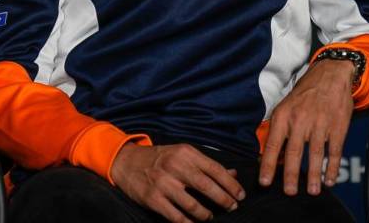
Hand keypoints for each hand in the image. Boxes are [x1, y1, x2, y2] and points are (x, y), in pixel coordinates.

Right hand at [110, 143, 245, 221]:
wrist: (127, 162)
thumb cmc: (159, 158)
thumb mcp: (182, 154)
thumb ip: (207, 164)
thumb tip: (233, 174)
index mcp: (185, 153)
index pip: (215, 169)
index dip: (231, 184)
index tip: (241, 195)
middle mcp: (175, 166)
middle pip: (207, 186)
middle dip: (224, 200)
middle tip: (232, 207)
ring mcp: (163, 183)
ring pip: (193, 205)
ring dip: (206, 215)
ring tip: (210, 217)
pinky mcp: (153, 199)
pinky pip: (176, 217)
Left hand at [258, 59, 354, 195]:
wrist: (330, 74)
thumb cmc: (305, 94)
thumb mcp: (286, 107)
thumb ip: (279, 130)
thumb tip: (271, 157)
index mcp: (283, 115)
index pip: (273, 144)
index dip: (268, 165)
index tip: (264, 182)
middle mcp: (300, 120)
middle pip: (294, 152)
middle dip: (291, 175)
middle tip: (290, 192)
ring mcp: (320, 123)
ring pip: (315, 154)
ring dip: (314, 175)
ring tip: (313, 191)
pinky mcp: (338, 126)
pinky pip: (334, 150)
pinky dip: (333, 167)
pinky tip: (330, 179)